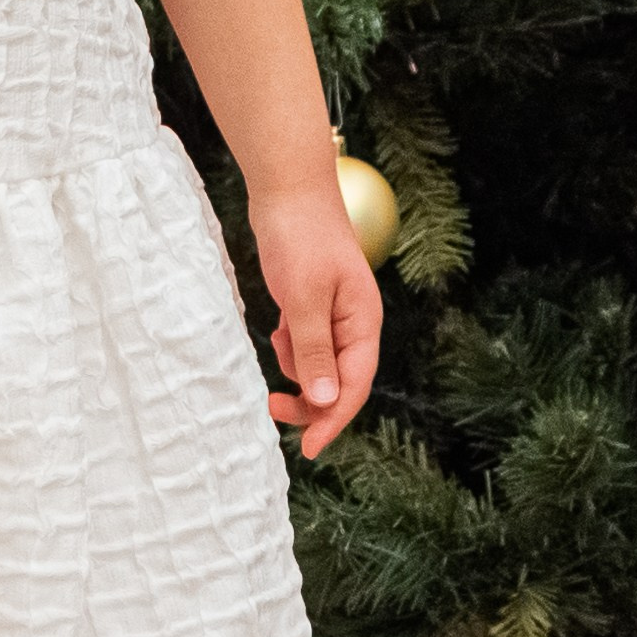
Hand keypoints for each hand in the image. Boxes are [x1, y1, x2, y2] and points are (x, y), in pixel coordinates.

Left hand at [250, 183, 381, 457]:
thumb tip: (325, 399)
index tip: (308, 449)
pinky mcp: (311, 301)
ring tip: (276, 341)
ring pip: (319, 363)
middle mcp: (354, 322)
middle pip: (339, 381)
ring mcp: (333, 311)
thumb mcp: (303, 298)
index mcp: (363, 322)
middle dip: (310, 400)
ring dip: (296, 369)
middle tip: (273, 408)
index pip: (354, 386)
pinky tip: (277, 330)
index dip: (333, 420)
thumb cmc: (300, 237)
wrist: (287, 187)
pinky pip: (304, 342)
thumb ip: (313, 350)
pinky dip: (289, 347)